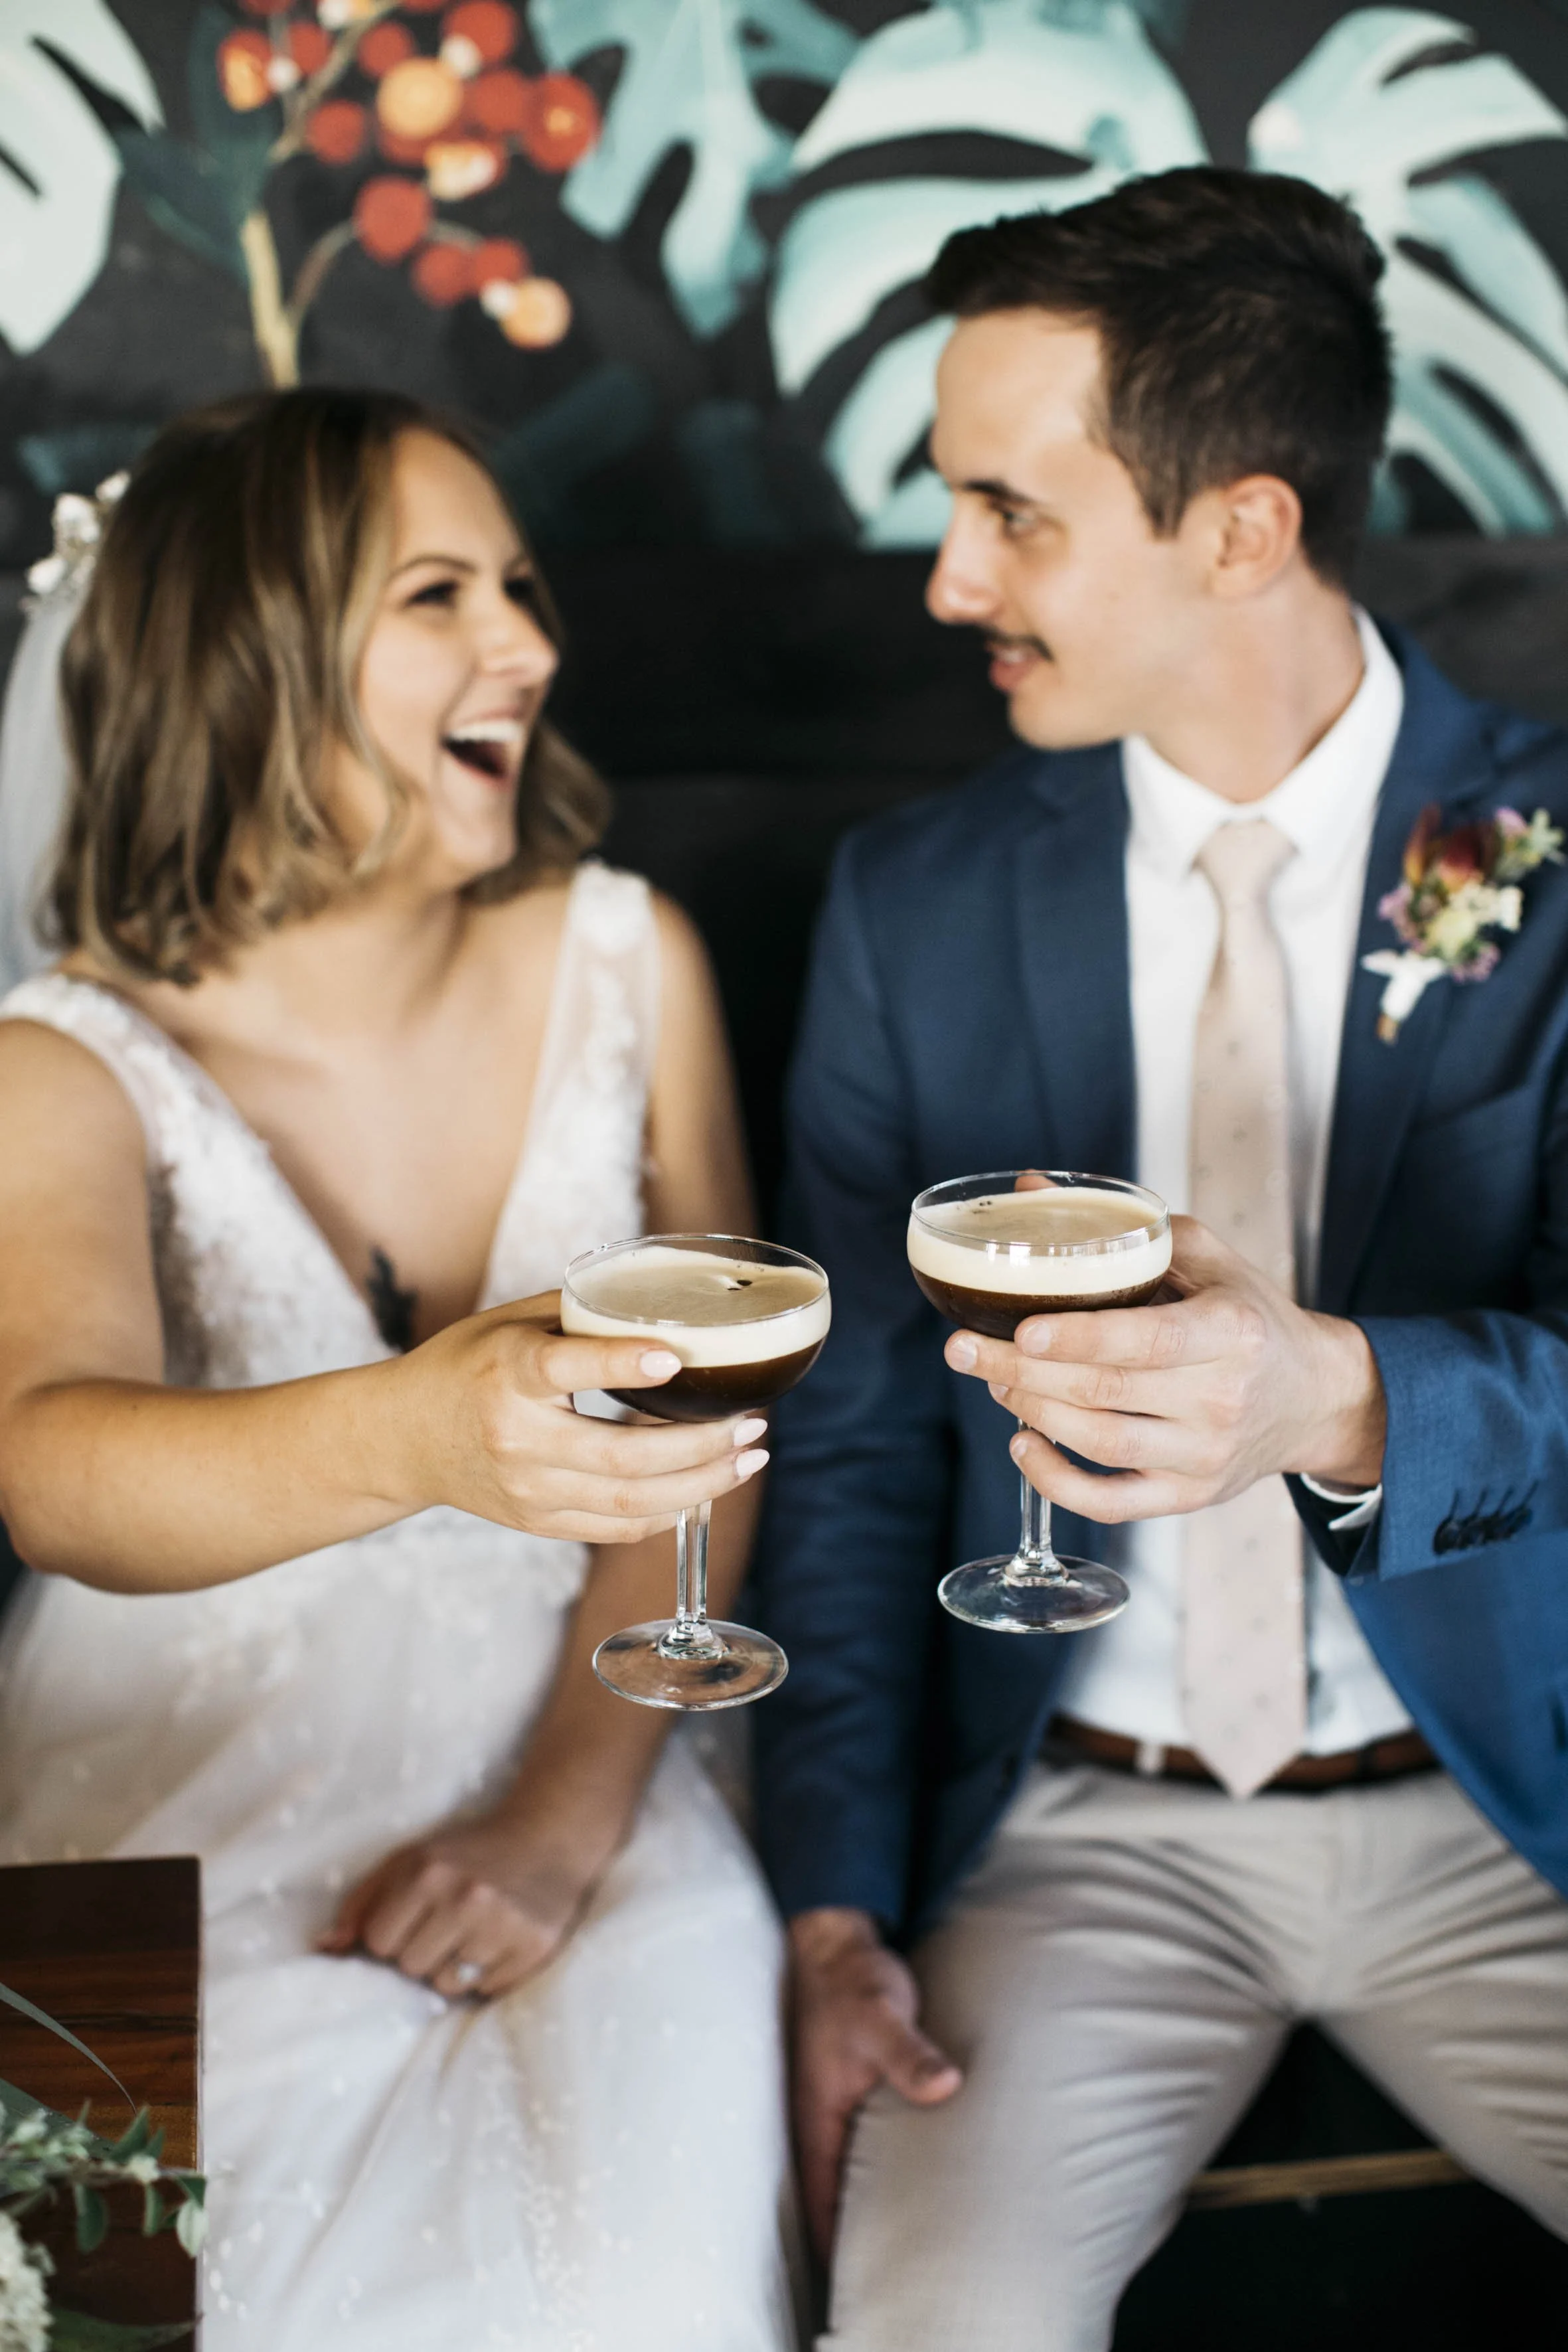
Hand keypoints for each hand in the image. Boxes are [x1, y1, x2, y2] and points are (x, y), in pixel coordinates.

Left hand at [319, 1805, 605, 1998]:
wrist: (549, 1836)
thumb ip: (362, 1901)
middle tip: (448, 1925)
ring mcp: (503, 1926)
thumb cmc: (468, 1851)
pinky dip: (488, 1975)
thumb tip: (324, 1948)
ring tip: (473, 1936)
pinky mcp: (534, 1948)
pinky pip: (487, 1991)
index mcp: (427, 1873)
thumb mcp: (410, 1859)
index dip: (392, 1937)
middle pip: (411, 1969)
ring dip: (454, 1969)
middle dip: (422, 1954)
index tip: (413, 1920)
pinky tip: (499, 1943)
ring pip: (448, 1986)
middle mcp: (466, 1899)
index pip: (379, 1944)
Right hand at [387, 1291, 768, 1542]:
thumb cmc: (466, 1364)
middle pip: (620, 1456)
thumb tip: (669, 1300)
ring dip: (701, 1485)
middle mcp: (515, 1438)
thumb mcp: (510, 1321)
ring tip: (749, 1459)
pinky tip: (705, 1487)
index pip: (565, 1368)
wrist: (404, 1436)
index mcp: (505, 1373)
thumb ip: (582, 1315)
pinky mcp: (537, 1522)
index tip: (675, 1357)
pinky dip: (668, 1511)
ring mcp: (527, 1490)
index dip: (621, 1364)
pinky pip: (617, 1527)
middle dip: (700, 1447)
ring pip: (629, 1501)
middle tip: (752, 1425)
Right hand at [788, 1909, 961, 2259]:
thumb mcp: (882, 2013)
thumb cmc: (854, 1979)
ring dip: (861, 2201)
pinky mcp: (843, 2090)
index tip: (863, 2281)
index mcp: (814, 2116)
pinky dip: (869, 2168)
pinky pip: (853, 2145)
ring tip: (899, 2238)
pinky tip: (899, 2177)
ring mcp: (826, 2106)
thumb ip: (910, 2053)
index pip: (821, 2203)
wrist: (835, 1940)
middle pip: (829, 2196)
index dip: (838, 2247)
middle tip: (891, 2271)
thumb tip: (943, 2086)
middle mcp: (813, 2119)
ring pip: (841, 2172)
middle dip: (852, 2235)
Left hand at [944, 1215, 1384, 1522]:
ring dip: (1034, 1414)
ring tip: (995, 1381)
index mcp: (1230, 1332)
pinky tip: (1023, 1446)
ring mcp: (1206, 1455)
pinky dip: (1058, 1482)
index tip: (1020, 1326)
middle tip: (964, 1348)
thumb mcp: (1206, 1258)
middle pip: (1106, 1394)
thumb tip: (1031, 1186)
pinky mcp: (1192, 1496)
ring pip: (1102, 1446)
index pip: (1145, 1341)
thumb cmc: (1248, 1317)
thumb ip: (1125, 1227)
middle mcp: (1222, 1399)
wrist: (1315, 1396)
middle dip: (1022, 1371)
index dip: (1077, 1338)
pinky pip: (1114, 1504)